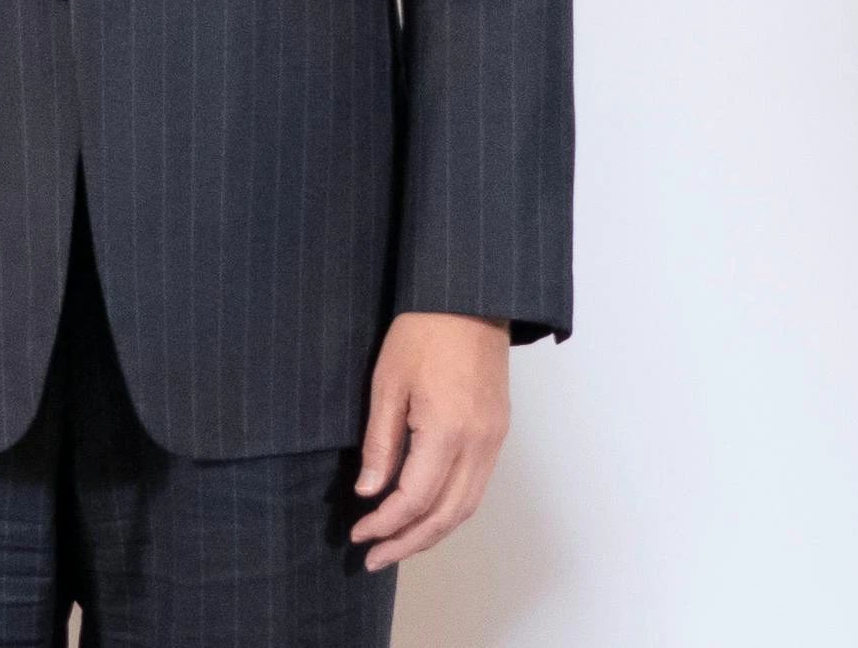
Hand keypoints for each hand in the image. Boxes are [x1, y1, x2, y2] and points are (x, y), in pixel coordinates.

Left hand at [351, 313, 510, 569]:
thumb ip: (380, 442)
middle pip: (445, 515)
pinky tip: (426, 514)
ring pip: (466, 507)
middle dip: (408, 542)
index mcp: (448, 431)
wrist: (470, 300)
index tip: (359, 534)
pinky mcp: (498, 433)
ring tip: (398, 545)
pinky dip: (450, 510)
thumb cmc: (424, 333)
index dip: (385, 523)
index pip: (415, 499)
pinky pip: (476, 487)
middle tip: (374, 558)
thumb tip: (370, 491)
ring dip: (431, 533)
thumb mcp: (387, 383)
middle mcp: (478, 444)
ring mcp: (494, 441)